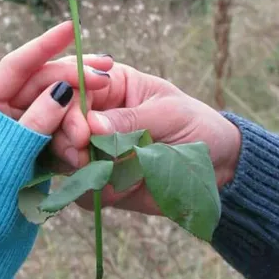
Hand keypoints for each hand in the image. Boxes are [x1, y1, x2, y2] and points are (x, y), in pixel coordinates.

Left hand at [0, 21, 112, 131]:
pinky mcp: (33, 141)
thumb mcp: (11, 152)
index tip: (71, 26)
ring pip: (52, 100)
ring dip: (79, 98)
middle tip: (105, 75)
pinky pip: (57, 122)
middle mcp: (1, 107)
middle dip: (73, 76)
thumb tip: (63, 89)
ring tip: (107, 86)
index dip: (44, 44)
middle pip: (41, 80)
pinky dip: (75, 119)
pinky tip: (97, 111)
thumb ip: (37, 120)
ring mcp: (18, 123)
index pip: (16, 65)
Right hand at [52, 62, 240, 214]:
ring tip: (102, 175)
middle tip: (81, 157)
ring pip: (64, 158)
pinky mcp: (102, 180)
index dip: (69, 109)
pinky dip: (96, 192)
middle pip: (59, 124)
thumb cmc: (196, 125)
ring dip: (77, 169)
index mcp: (110, 86)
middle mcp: (95, 116)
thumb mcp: (168, 113)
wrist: (220, 167)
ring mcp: (96, 150)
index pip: (74, 89)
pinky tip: (119, 190)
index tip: (82, 133)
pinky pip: (83, 189)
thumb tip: (92, 125)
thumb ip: (130, 119)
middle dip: (65, 141)